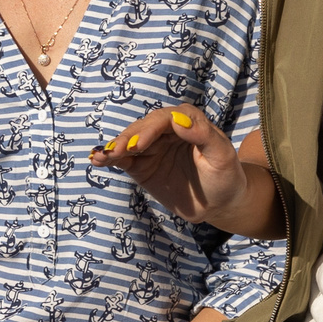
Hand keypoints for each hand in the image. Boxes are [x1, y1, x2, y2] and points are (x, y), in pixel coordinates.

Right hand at [95, 105, 253, 226]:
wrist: (219, 203)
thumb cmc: (226, 176)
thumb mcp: (223, 156)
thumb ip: (204, 136)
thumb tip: (179, 119)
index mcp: (187, 120)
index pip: (164, 119)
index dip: (149, 130)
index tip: (140, 145)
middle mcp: (166, 130)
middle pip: (142, 128)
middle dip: (128, 139)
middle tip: (118, 152)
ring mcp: (152, 147)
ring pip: (129, 142)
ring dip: (114, 148)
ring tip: (101, 157)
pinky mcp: (141, 164)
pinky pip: (123, 159)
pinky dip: (109, 159)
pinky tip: (96, 160)